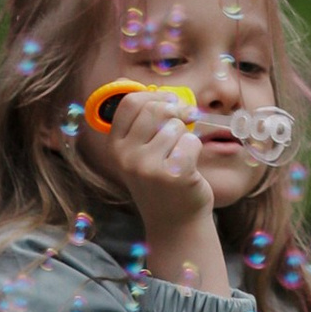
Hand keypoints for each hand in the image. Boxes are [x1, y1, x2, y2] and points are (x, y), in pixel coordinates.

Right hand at [98, 84, 210, 230]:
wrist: (175, 220)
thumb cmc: (162, 180)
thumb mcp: (142, 152)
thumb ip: (145, 123)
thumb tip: (163, 90)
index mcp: (115, 147)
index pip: (129, 101)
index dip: (153, 96)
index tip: (168, 102)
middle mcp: (126, 156)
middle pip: (153, 108)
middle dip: (174, 111)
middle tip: (185, 119)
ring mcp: (147, 166)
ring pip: (175, 126)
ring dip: (184, 136)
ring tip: (180, 156)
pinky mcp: (172, 174)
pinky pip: (190, 141)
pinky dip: (195, 149)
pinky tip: (189, 167)